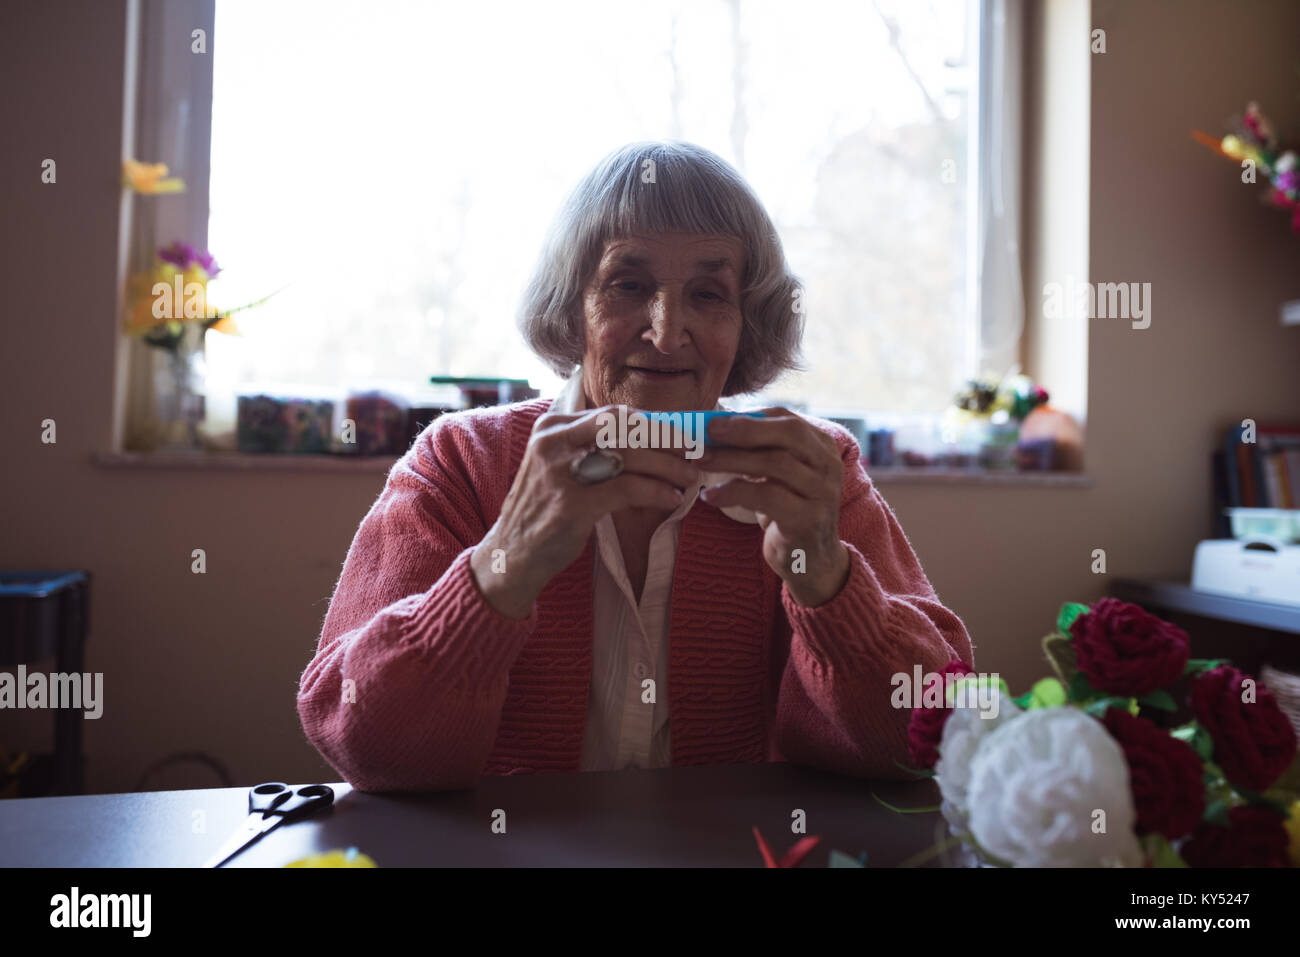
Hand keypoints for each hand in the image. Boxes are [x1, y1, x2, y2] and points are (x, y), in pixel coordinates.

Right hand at [471, 406, 701, 618]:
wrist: (512, 554)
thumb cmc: (545, 508)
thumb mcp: (559, 465)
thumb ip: (592, 447)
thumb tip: (651, 436)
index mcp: (552, 427)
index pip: (614, 414)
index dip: (652, 424)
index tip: (678, 436)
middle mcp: (553, 442)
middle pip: (625, 428)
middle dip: (665, 439)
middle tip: (692, 453)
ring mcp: (560, 473)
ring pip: (630, 456)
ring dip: (668, 467)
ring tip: (689, 477)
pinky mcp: (572, 504)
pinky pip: (628, 490)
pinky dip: (657, 492)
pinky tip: (672, 499)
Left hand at [696, 408, 849, 606]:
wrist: (811, 562)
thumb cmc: (787, 512)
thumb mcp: (779, 478)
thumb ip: (761, 451)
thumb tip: (716, 425)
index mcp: (822, 448)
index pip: (788, 419)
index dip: (751, 417)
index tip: (714, 420)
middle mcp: (828, 466)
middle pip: (788, 433)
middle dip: (745, 429)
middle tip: (708, 432)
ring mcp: (822, 493)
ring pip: (775, 463)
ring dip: (732, 459)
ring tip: (701, 461)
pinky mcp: (808, 519)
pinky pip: (766, 496)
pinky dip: (733, 492)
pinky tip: (710, 496)